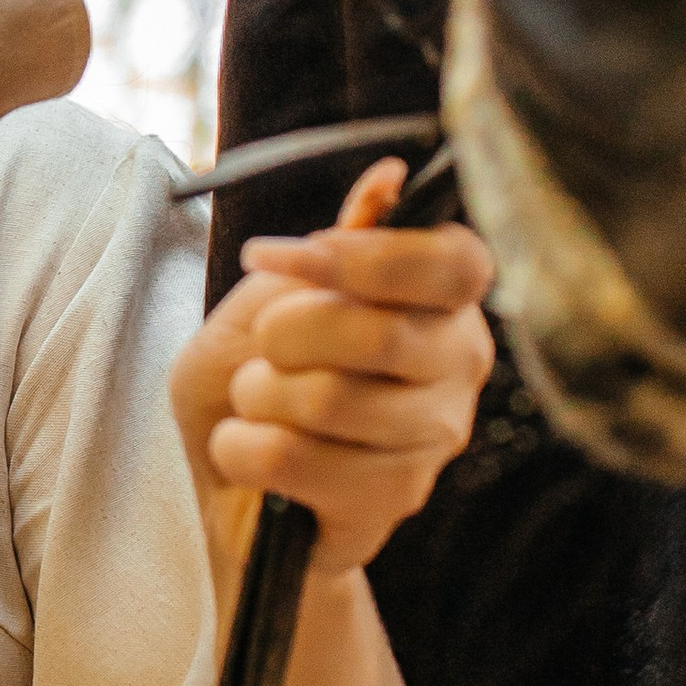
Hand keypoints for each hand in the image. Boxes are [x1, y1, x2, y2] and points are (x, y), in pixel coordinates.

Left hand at [172, 162, 495, 577]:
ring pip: (330, 401)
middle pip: (382, 332)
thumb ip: (329, 250)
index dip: (365, 256)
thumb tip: (390, 180)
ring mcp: (431, 444)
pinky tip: (246, 454)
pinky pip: (293, 460)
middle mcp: (457, 369)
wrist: (228, 488)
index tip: (280, 256)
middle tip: (262, 345)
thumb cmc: (253, 383)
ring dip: (256, 395)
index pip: (456, 262)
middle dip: (286, 331)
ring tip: (253, 404)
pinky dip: (240, 448)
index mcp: (441, 303)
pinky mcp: (388, 505)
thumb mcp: (270, 298)